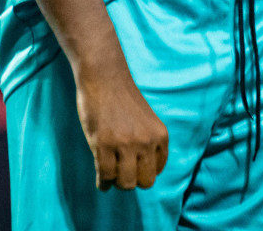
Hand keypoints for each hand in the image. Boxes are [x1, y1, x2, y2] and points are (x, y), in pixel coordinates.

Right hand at [75, 65, 168, 190]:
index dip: (143, 172)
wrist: (105, 78)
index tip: (134, 170)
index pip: (157, 170)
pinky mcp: (103, 145)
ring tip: (110, 178)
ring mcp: (125, 144)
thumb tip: (142, 175)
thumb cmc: (123, 100)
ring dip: (116, 183)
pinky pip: (105, 175)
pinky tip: (102, 181)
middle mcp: (147, 142)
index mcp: (161, 135)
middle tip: (121, 175)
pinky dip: (103, 183)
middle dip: (132, 181)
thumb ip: (148, 144)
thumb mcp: (147, 122)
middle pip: (144, 182)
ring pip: (125, 183)